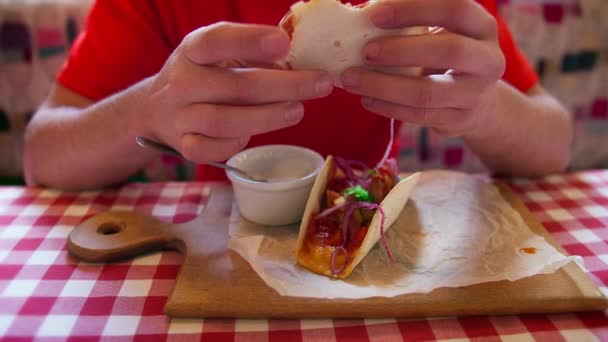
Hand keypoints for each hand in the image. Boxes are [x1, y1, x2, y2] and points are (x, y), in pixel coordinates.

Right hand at [133, 22, 333, 162]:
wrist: (156, 107)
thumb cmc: (204, 74)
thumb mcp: (220, 53)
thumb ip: (253, 52)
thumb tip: (302, 57)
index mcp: (192, 50)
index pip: (216, 41)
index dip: (250, 40)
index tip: (284, 43)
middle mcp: (182, 82)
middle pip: (235, 86)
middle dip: (284, 85)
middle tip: (321, 83)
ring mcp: (181, 117)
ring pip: (225, 122)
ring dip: (267, 117)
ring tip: (298, 110)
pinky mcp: (183, 145)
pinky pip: (212, 150)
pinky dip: (236, 144)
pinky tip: (255, 133)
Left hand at [340, 0, 505, 136]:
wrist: (476, 101)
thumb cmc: (445, 54)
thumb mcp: (438, 31)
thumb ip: (410, 20)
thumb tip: (363, 11)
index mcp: (481, 26)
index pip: (455, 9)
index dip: (414, 9)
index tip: (374, 14)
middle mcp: (488, 59)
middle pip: (450, 50)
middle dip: (401, 50)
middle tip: (365, 51)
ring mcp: (476, 94)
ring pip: (428, 92)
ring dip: (384, 86)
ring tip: (352, 79)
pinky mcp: (459, 120)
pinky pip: (420, 116)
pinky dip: (389, 107)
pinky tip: (366, 99)